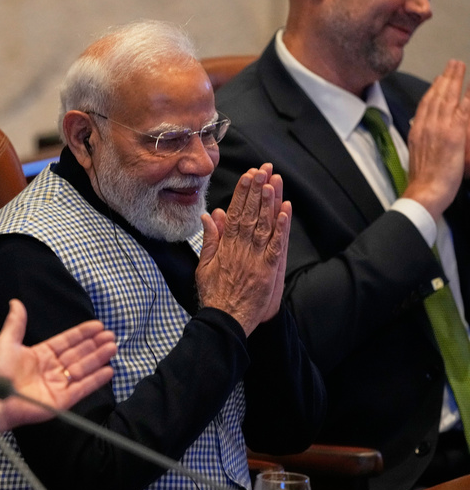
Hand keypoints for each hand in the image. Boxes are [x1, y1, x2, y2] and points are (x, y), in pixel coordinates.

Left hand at [0, 299, 115, 432]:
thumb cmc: (0, 371)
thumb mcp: (7, 343)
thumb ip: (15, 324)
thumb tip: (15, 302)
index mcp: (42, 354)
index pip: (67, 341)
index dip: (82, 333)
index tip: (98, 325)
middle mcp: (53, 369)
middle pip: (79, 354)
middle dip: (95, 345)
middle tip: (111, 335)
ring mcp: (59, 384)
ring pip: (84, 368)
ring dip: (98, 358)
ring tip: (113, 347)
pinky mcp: (62, 400)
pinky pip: (83, 388)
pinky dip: (96, 380)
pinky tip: (109, 370)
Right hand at [196, 163, 290, 334]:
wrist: (224, 319)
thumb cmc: (214, 295)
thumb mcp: (204, 265)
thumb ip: (210, 239)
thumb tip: (210, 216)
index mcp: (224, 246)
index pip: (234, 213)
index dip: (242, 193)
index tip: (247, 175)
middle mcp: (239, 249)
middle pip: (250, 214)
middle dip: (256, 190)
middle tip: (263, 169)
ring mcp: (254, 259)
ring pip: (262, 226)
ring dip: (268, 203)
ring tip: (273, 182)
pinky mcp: (267, 271)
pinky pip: (275, 246)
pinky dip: (280, 229)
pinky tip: (285, 212)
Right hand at [406, 60, 469, 218]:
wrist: (424, 192)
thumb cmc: (422, 180)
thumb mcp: (417, 156)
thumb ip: (422, 140)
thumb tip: (423, 130)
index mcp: (417, 132)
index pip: (426, 104)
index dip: (433, 89)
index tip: (439, 77)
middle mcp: (427, 127)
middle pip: (437, 97)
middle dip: (446, 78)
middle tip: (453, 63)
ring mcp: (440, 130)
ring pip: (448, 99)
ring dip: (454, 81)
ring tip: (460, 67)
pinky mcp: (453, 136)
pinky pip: (461, 112)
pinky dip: (466, 99)